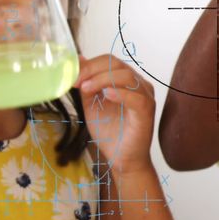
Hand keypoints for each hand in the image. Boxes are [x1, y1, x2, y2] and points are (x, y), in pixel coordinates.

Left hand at [76, 54, 156, 175]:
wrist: (121, 158)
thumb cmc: (110, 132)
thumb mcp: (91, 105)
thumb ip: (86, 85)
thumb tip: (78, 61)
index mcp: (125, 80)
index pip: (109, 61)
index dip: (89, 65)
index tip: (71, 75)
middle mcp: (138, 83)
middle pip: (117, 64)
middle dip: (93, 70)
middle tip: (76, 81)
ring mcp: (145, 96)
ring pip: (126, 76)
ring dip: (102, 80)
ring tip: (86, 89)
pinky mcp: (147, 111)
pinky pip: (136, 97)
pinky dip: (121, 94)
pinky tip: (107, 95)